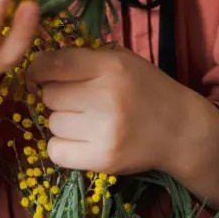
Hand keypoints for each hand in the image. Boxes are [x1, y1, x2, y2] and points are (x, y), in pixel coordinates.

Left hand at [27, 44, 194, 175]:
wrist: (180, 130)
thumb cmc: (146, 89)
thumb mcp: (122, 60)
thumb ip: (83, 58)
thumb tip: (38, 64)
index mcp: (111, 66)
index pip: (54, 64)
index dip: (38, 68)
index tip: (40, 74)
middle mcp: (107, 96)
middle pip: (50, 96)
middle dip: (56, 96)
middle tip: (76, 100)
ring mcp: (105, 130)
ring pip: (53, 123)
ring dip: (62, 122)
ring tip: (86, 120)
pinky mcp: (103, 159)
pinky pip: (56, 151)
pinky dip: (63, 146)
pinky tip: (81, 140)